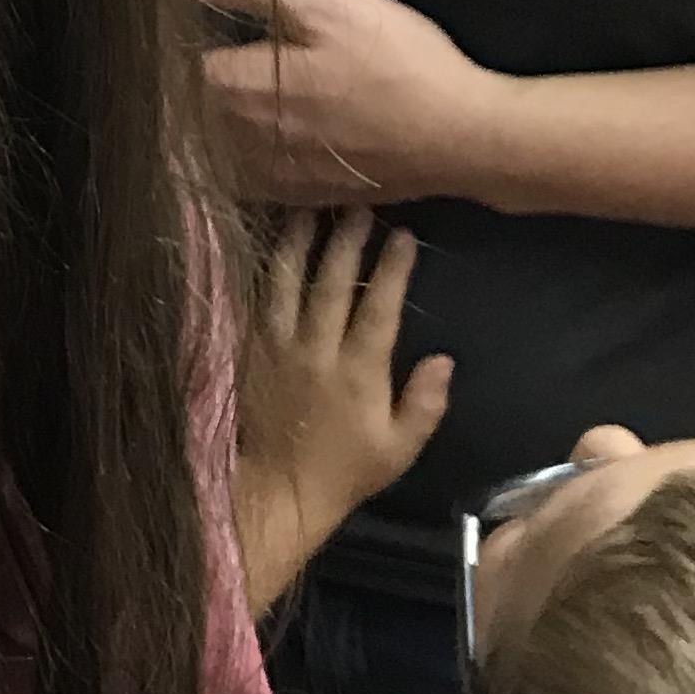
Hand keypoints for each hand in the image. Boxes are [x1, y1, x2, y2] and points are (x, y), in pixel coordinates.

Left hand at [177, 0, 515, 206]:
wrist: (464, 138)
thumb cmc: (397, 64)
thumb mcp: (325, 6)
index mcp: (238, 90)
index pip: (173, 72)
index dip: (174, 49)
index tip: (177, 31)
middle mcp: (243, 141)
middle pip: (187, 118)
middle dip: (183, 93)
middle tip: (193, 63)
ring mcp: (273, 176)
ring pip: (213, 155)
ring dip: (205, 132)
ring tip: (217, 102)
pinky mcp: (304, 197)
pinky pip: (248, 185)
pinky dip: (238, 165)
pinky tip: (255, 143)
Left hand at [235, 208, 453, 608]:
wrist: (277, 490)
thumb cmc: (346, 470)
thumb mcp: (400, 447)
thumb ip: (425, 403)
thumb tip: (445, 359)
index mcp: (358, 372)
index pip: (379, 309)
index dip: (392, 269)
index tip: (403, 234)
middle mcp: (316, 351)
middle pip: (332, 283)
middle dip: (346, 240)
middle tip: (359, 204)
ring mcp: (277, 347)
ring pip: (286, 282)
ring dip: (298, 242)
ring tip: (309, 206)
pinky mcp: (250, 351)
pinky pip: (257, 300)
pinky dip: (264, 268)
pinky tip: (270, 242)